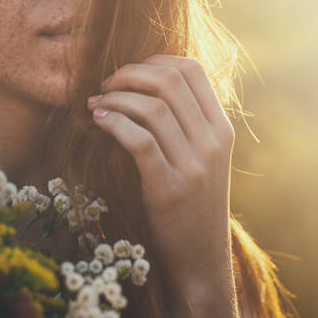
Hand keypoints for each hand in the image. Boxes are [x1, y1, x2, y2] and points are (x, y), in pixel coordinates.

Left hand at [87, 54, 238, 317]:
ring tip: (95, 103)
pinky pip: (139, 140)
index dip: (155, 60)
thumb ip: (186, 120)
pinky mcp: (169, 189)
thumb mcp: (203, 156)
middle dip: (129, 74)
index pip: (193, 69)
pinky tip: (98, 121)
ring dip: (115, 98)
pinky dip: (114, 123)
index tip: (130, 72)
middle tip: (106, 85)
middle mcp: (212, 142)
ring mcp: (194, 166)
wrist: (200, 257)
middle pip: (169, 81)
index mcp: (221, 128)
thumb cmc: (192, 199)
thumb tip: (142, 80)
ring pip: (152, 108)